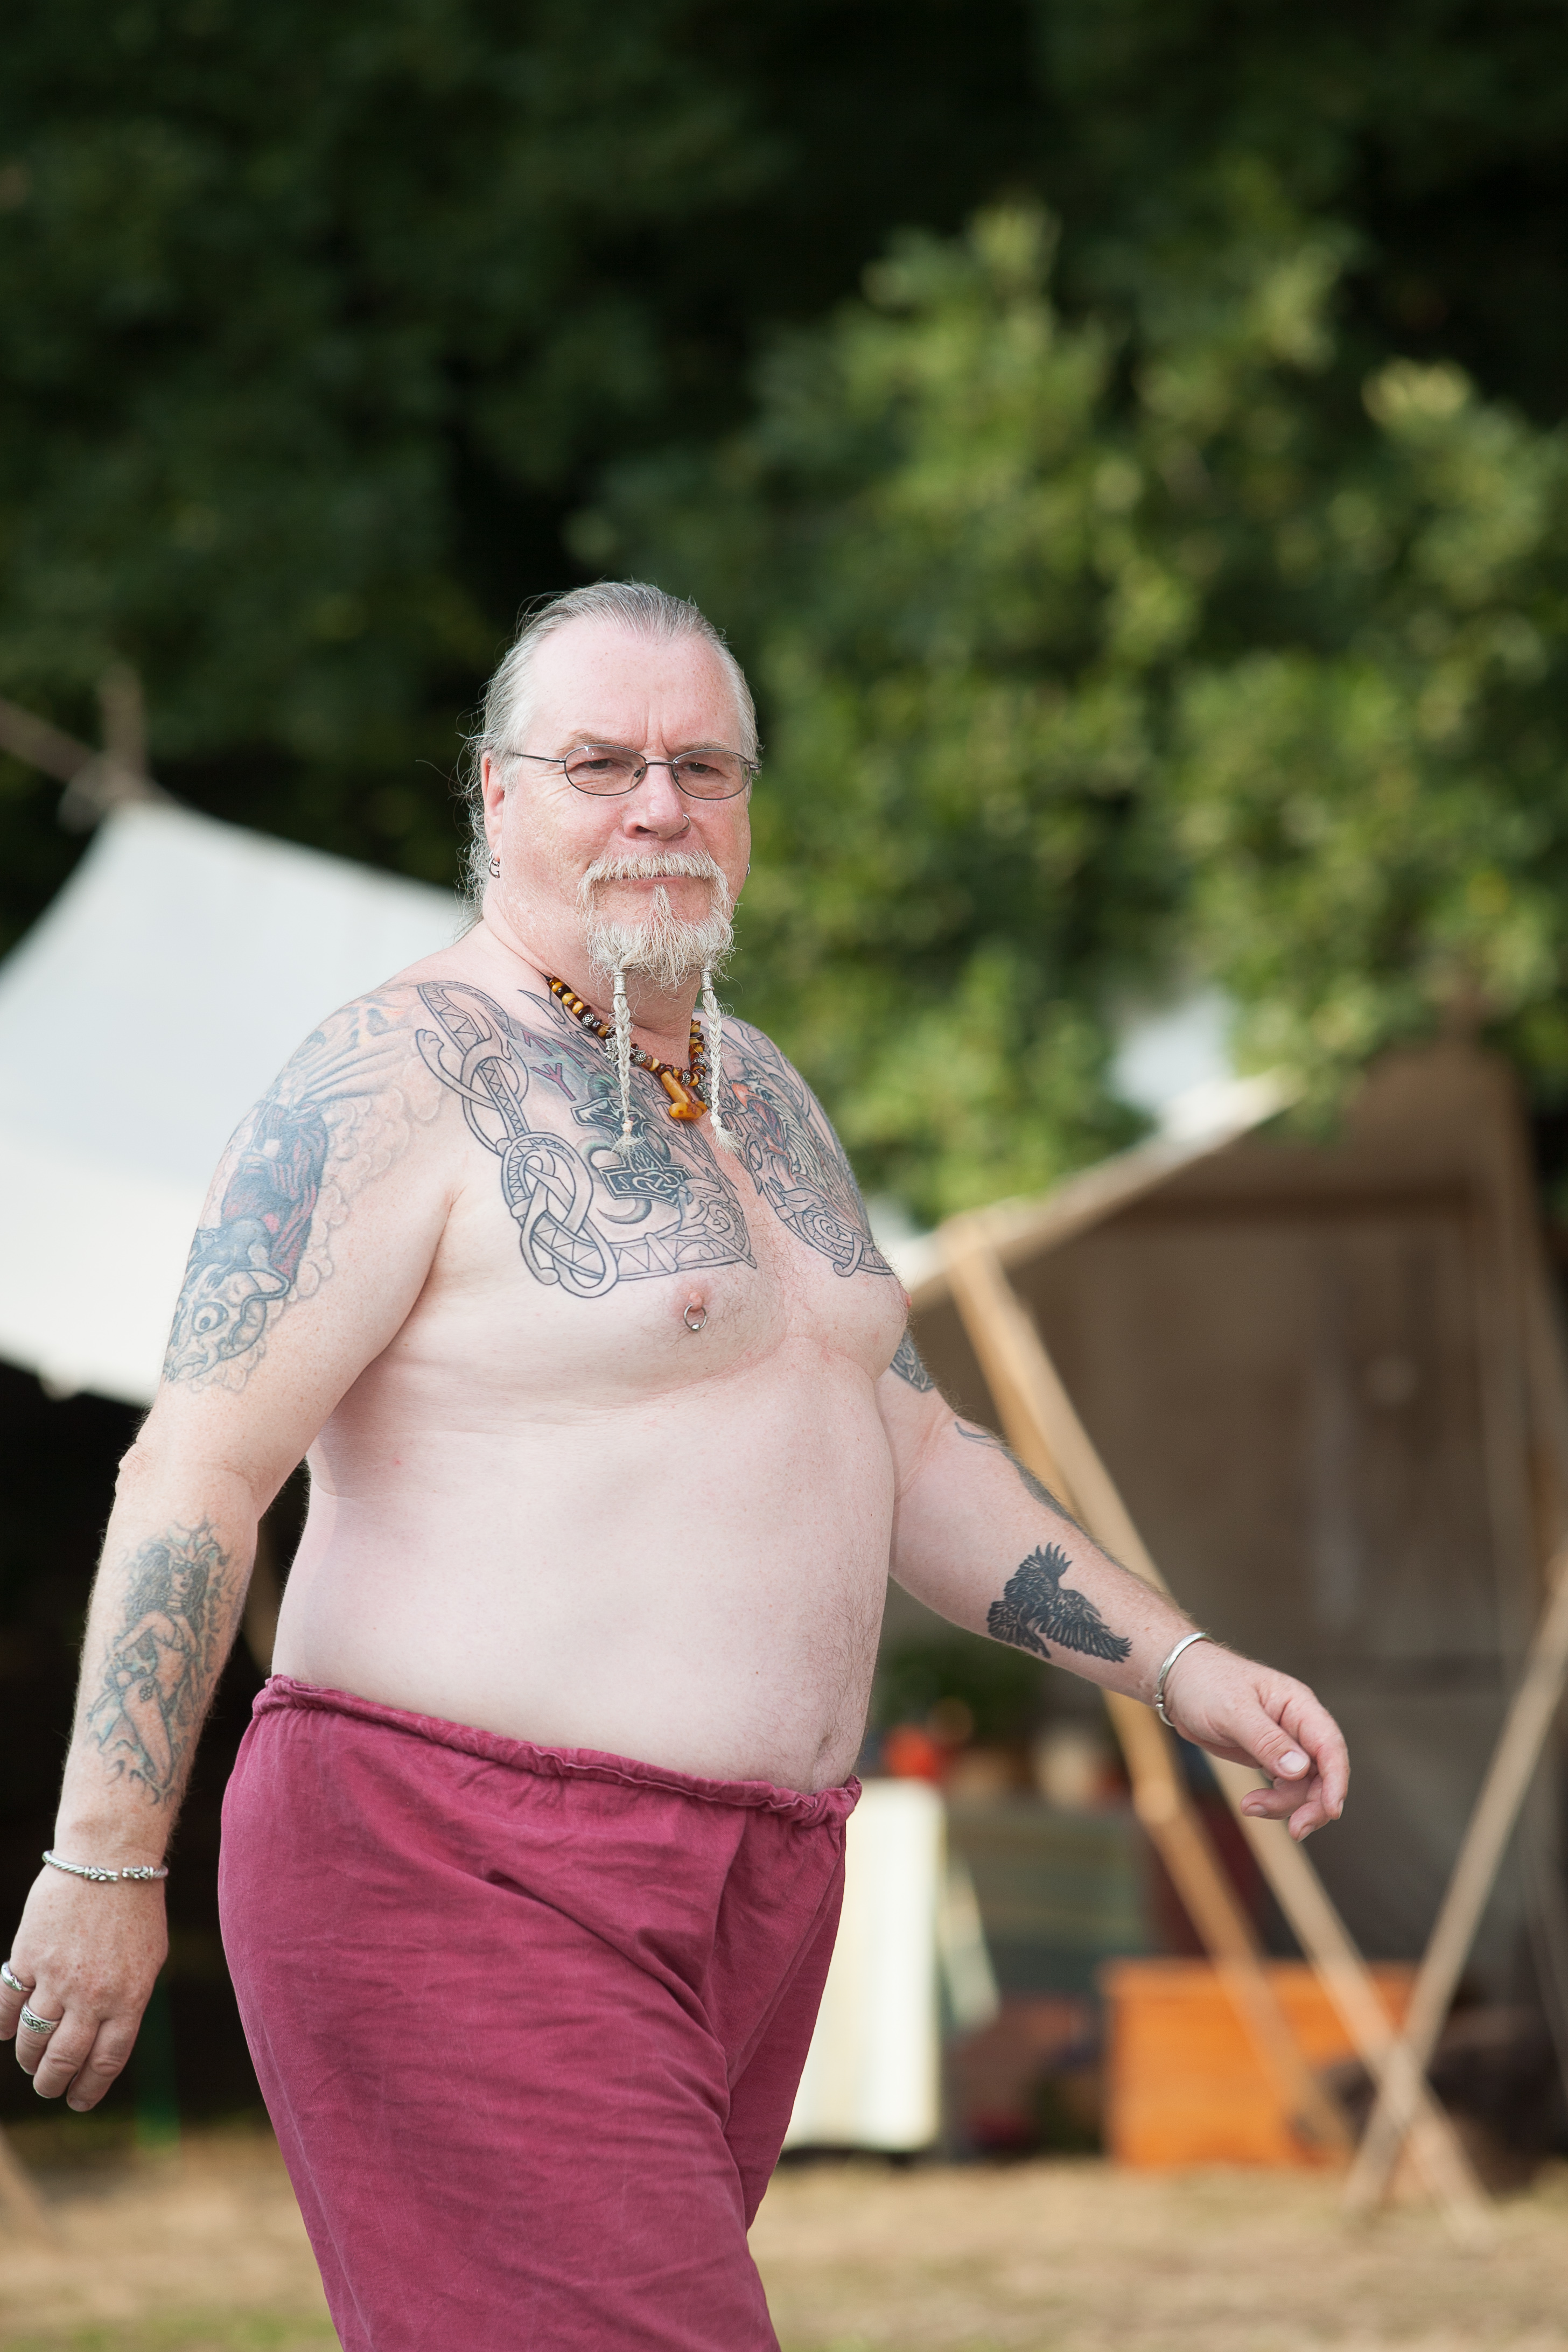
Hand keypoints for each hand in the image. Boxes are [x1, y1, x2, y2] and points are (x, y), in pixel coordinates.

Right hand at [0, 1867, 167, 2110]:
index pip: (105, 2061)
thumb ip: (128, 2002)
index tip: (78, 2101)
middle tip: (48, 2089)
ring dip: (30, 2059)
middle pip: (63, 2059)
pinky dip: (4, 2025)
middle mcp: (91, 1994)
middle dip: (53, 2083)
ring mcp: (56, 1976)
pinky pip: (8, 2004)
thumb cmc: (137, 1909)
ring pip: (33, 2039)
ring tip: (32, 2063)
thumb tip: (104, 2043)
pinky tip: (7, 2033)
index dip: (89, 2089)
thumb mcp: (150, 1960)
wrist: (110, 1858)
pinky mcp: (28, 1956)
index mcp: (128, 1998)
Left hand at [1160, 1640, 1347, 1840]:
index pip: (1329, 1745)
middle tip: (1296, 1830)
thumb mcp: (1233, 1710)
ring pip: (1303, 1785)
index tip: (1331, 1810)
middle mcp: (1297, 1725)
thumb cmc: (1205, 1683)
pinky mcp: (1268, 1756)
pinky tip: (1249, 1805)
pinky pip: (1284, 1787)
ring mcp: (1284, 1743)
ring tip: (1249, 1807)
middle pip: (1322, 1772)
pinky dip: (1272, 1801)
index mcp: (1298, 1705)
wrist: (1177, 1682)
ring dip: (1284, 1804)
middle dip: (1312, 1803)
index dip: (1336, 1779)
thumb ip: (1266, 1740)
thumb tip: (1300, 1769)